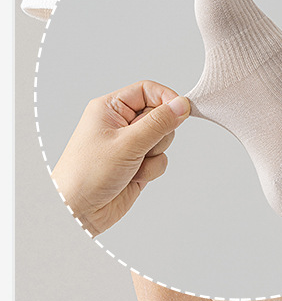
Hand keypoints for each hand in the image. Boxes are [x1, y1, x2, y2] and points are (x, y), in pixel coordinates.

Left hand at [51, 81, 190, 235]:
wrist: (79, 209)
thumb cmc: (88, 173)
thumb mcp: (127, 143)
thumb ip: (158, 123)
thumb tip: (181, 105)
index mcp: (111, 108)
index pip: (147, 90)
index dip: (166, 98)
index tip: (182, 110)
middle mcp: (121, 124)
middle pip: (158, 116)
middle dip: (158, 134)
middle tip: (142, 146)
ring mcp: (130, 146)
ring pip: (162, 141)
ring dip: (154, 156)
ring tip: (133, 165)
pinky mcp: (137, 165)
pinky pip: (159, 161)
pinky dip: (151, 170)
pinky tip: (134, 177)